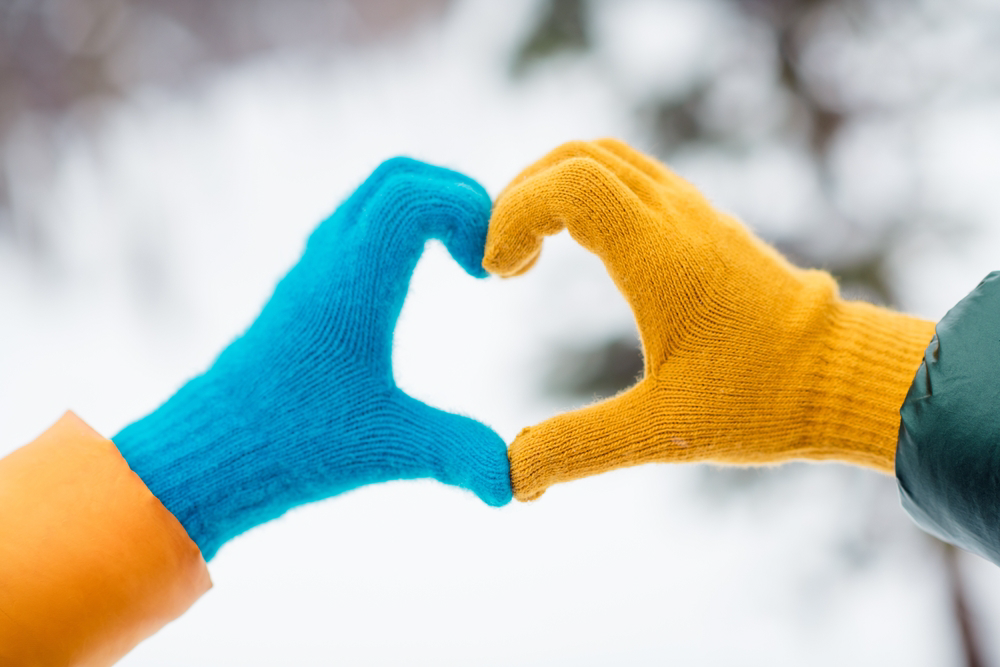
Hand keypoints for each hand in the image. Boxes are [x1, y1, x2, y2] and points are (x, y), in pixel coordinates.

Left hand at [115, 158, 511, 558]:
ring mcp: (315, 265)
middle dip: (459, 198)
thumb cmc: (294, 442)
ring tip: (466, 263)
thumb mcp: (389, 446)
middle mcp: (331, 258)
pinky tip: (419, 282)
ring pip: (377, 194)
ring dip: (430, 209)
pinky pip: (361, 220)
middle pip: (400, 176)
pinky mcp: (308, 283)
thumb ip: (459, 454)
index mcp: (354, 282)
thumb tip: (518, 484)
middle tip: (488, 253)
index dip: (470, 213)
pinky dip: (403, 227)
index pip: (414, 195)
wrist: (211, 447)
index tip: (490, 275)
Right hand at [485, 139, 933, 500]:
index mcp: (659, 254)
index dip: (512, 213)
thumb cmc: (763, 399)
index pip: (567, 183)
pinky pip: (629, 176)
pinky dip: (585, 195)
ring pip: (603, 158)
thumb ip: (579, 447)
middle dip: (520, 197)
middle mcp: (675, 215)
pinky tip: (578, 251)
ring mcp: (692, 210)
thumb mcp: (662, 430)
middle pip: (575, 156)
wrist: (844, 374)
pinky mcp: (702, 221)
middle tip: (502, 262)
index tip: (496, 273)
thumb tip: (511, 475)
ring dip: (551, 191)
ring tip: (530, 255)